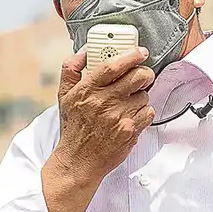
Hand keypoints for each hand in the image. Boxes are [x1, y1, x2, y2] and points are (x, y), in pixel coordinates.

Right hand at [52, 47, 155, 184]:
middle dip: (145, 73)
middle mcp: (103, 102)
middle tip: (142, 76)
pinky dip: (143, 113)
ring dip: (140, 96)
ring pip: (145, 95)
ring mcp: (118, 117)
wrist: (79, 160)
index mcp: (87, 90)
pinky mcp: (130, 131)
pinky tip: (131, 116)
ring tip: (128, 103)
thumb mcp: (64, 96)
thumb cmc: (74, 128)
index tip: (139, 52)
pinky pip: (148, 112)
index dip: (130, 55)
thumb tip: (85, 51)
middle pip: (137, 77)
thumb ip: (71, 70)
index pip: (113, 65)